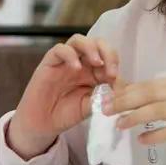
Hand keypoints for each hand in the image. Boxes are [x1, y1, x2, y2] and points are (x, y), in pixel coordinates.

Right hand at [8, 34, 119, 159]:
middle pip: (97, 43)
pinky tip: (76, 68)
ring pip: (79, 40)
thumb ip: (105, 96)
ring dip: (91, 48)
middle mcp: (81, 62)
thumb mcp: (91, 106)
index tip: (118, 81)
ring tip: (97, 63)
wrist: (43, 124)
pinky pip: (60, 49)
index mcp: (94, 71)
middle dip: (108, 52)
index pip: (108, 56)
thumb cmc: (67, 113)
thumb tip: (122, 88)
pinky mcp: (50, 62)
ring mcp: (65, 61)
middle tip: (111, 71)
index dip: (115, 65)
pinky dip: (69, 55)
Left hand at [107, 79, 165, 164]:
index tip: (107, 98)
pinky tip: (142, 140)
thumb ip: (161, 98)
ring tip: (119, 125)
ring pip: (159, 109)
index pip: (149, 84)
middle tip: (105, 110)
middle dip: (124, 101)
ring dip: (136, 116)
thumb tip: (128, 96)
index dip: (126, 90)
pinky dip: (155, 135)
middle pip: (150, 94)